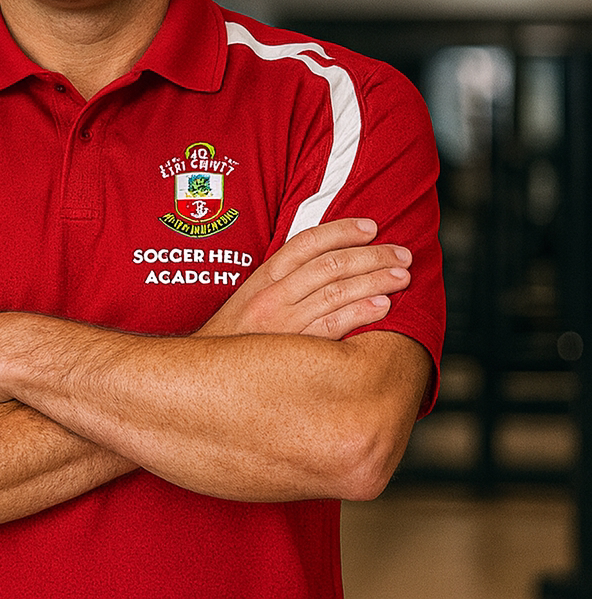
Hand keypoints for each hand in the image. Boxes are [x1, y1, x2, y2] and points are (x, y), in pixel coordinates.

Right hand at [196, 218, 409, 339]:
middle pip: (329, 265)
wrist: (204, 379)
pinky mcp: (294, 352)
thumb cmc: (234, 340)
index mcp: (262, 278)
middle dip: (371, 255)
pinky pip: (333, 327)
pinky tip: (383, 306)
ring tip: (402, 276)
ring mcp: (284, 324)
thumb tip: (324, 264)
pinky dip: (360, 313)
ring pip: (336, 291)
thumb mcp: (249, 300)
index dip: (341, 231)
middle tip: (401, 254)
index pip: (306, 243)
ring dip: (375, 280)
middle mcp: (273, 296)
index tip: (371, 227)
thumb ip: (281, 282)